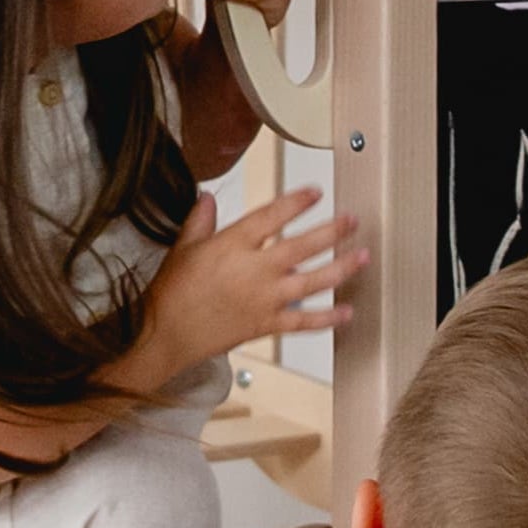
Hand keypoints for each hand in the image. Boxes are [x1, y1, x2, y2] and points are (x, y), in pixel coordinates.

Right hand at [147, 184, 363, 373]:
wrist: (165, 334)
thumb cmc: (172, 292)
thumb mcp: (183, 248)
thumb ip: (201, 221)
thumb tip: (209, 197)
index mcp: (233, 245)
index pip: (273, 216)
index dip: (297, 202)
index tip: (315, 192)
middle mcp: (255, 270)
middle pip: (302, 246)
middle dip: (332, 231)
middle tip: (352, 220)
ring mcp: (264, 299)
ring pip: (312, 282)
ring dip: (341, 268)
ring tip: (362, 256)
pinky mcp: (266, 325)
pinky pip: (303, 322)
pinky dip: (327, 318)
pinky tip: (347, 311)